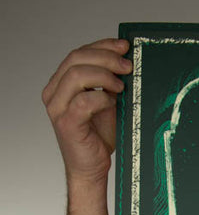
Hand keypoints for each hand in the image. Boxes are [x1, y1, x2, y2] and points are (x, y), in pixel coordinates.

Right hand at [42, 38, 132, 183]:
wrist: (91, 169)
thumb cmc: (98, 138)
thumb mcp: (106, 104)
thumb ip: (109, 84)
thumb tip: (127, 62)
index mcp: (61, 84)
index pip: (78, 53)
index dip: (102, 46)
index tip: (123, 46)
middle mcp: (54, 93)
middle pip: (76, 58)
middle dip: (106, 57)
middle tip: (128, 66)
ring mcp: (58, 108)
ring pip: (77, 75)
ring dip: (104, 75)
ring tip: (122, 86)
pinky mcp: (67, 123)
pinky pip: (83, 101)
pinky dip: (101, 98)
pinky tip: (113, 103)